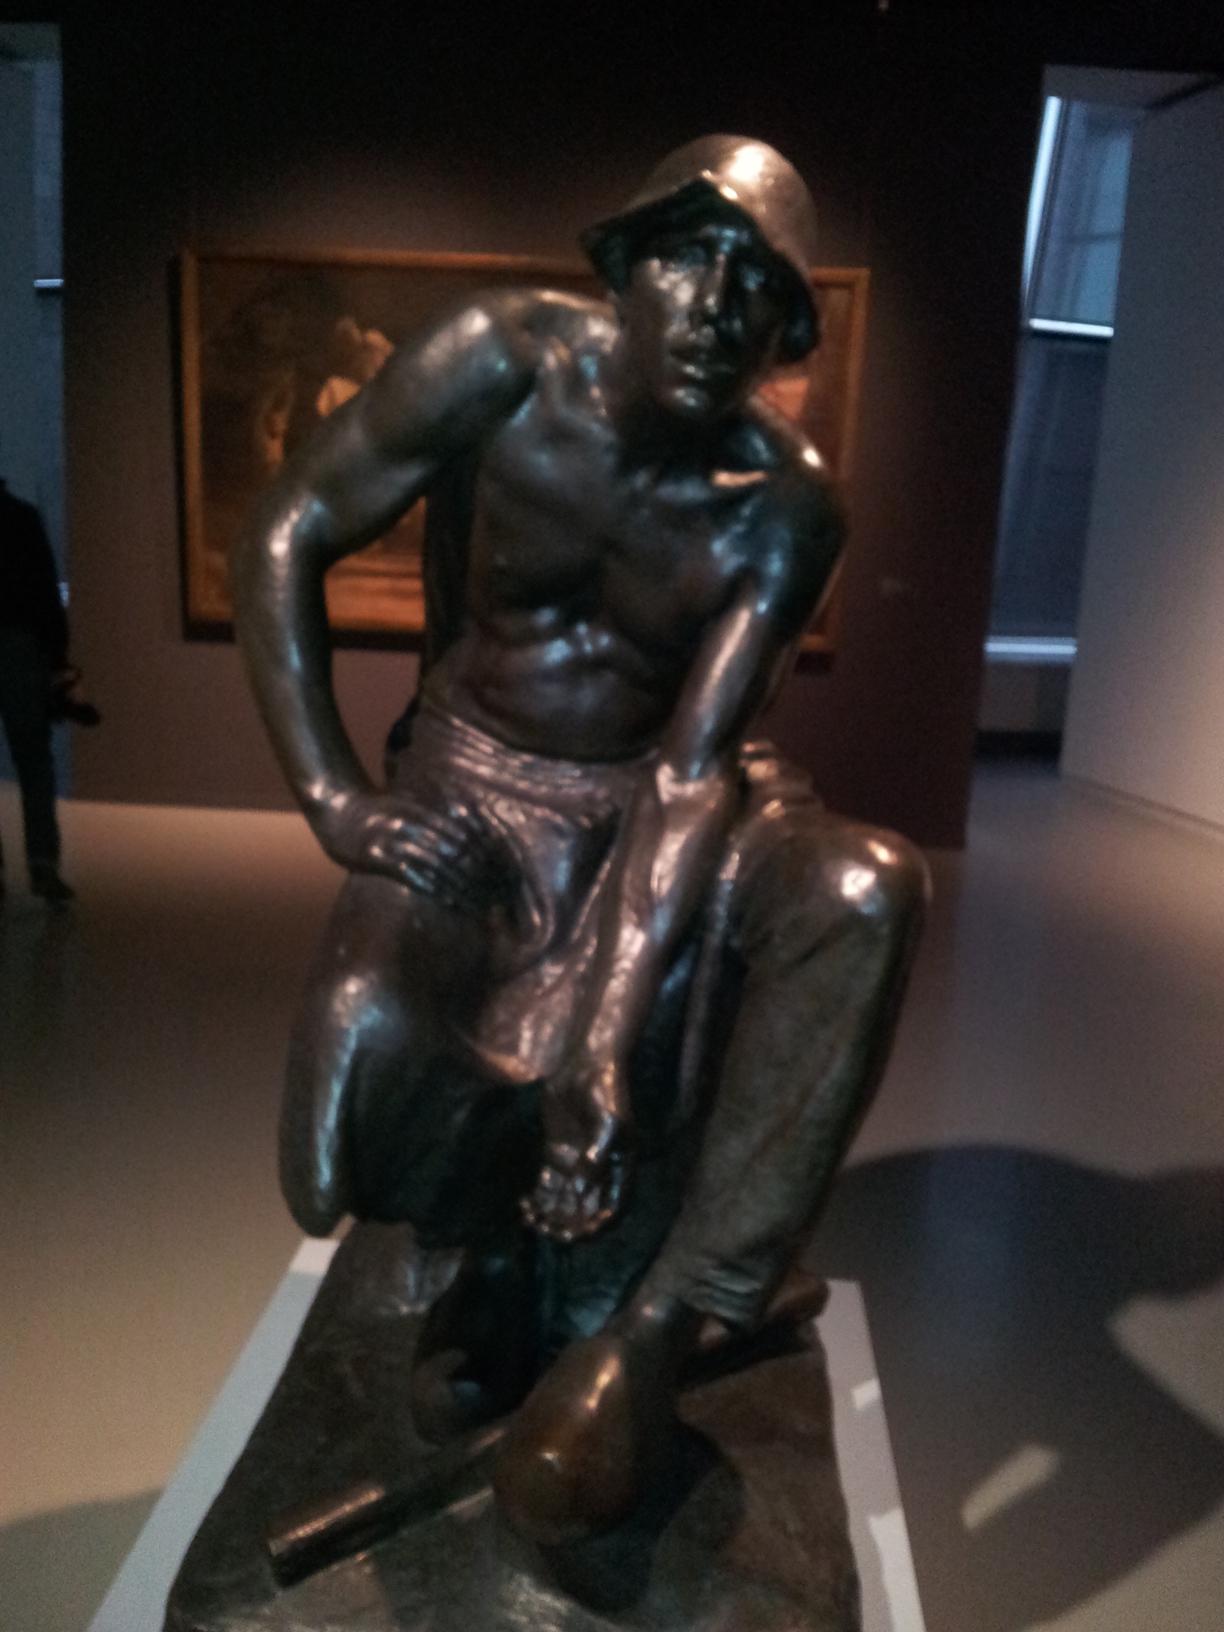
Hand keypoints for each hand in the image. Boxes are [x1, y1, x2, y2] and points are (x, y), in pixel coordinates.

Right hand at [315, 790, 506, 911]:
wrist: (334, 806)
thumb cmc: (375, 810)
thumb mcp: (410, 803)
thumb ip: (437, 814)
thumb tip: (470, 827)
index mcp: (426, 809)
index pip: (468, 832)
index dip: (489, 854)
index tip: (504, 873)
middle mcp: (415, 821)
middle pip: (459, 849)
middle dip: (483, 874)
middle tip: (500, 896)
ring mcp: (395, 837)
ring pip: (439, 863)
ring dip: (463, 886)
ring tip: (481, 905)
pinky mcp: (376, 854)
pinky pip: (412, 873)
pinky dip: (435, 888)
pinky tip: (451, 901)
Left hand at [522, 1056, 632, 1241]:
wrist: (587, 1063)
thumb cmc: (607, 1091)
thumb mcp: (609, 1124)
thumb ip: (596, 1158)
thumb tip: (581, 1192)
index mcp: (617, 1169)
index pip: (608, 1210)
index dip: (592, 1226)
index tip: (574, 1234)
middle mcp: (597, 1172)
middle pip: (582, 1211)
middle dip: (566, 1226)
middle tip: (546, 1230)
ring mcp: (574, 1163)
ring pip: (562, 1201)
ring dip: (549, 1216)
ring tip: (532, 1220)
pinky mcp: (555, 1153)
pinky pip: (546, 1184)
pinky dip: (537, 1197)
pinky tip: (524, 1204)